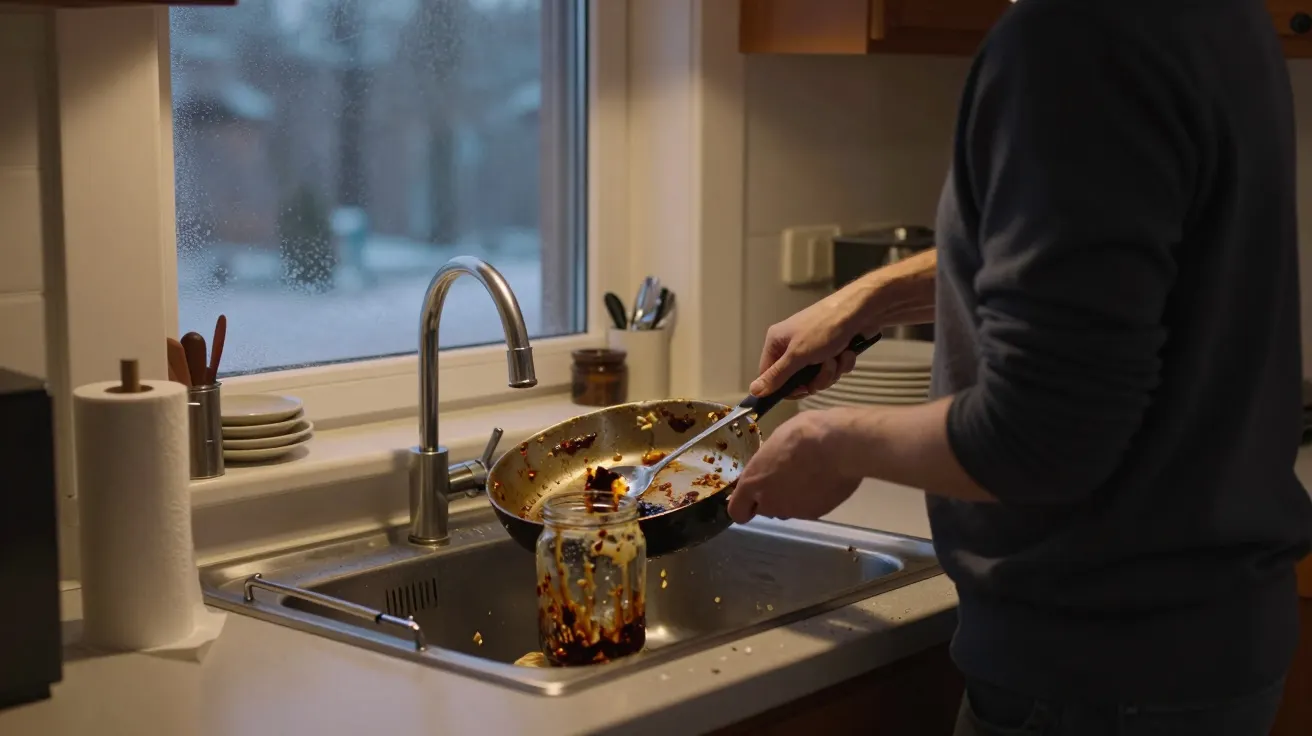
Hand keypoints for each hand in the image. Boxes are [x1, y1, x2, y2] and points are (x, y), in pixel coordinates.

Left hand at [727, 410, 863, 523]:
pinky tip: (823, 481)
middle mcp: (770, 503)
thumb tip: (770, 465)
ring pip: (788, 509)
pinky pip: (809, 508)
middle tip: (786, 477)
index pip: (737, 511)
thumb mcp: (775, 441)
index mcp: (753, 483)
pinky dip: (813, 499)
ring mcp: (794, 511)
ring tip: (808, 476)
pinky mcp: (816, 513)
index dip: (743, 506)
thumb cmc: (802, 434)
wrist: (837, 446)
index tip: (750, 498)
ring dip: (793, 498)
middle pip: (765, 509)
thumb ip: (767, 462)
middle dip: (772, 497)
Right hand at [751, 285, 876, 397]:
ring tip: (837, 356)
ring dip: (830, 372)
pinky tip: (847, 352)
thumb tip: (754, 390)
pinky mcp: (832, 349)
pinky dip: (842, 364)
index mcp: (777, 342)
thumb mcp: (798, 355)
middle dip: (815, 379)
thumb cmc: (826, 327)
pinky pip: (833, 369)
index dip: (784, 387)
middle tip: (824, 368)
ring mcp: (813, 347)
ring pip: (817, 376)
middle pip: (796, 380)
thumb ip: (776, 376)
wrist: (861, 311)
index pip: (770, 375)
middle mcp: (793, 344)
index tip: (801, 390)